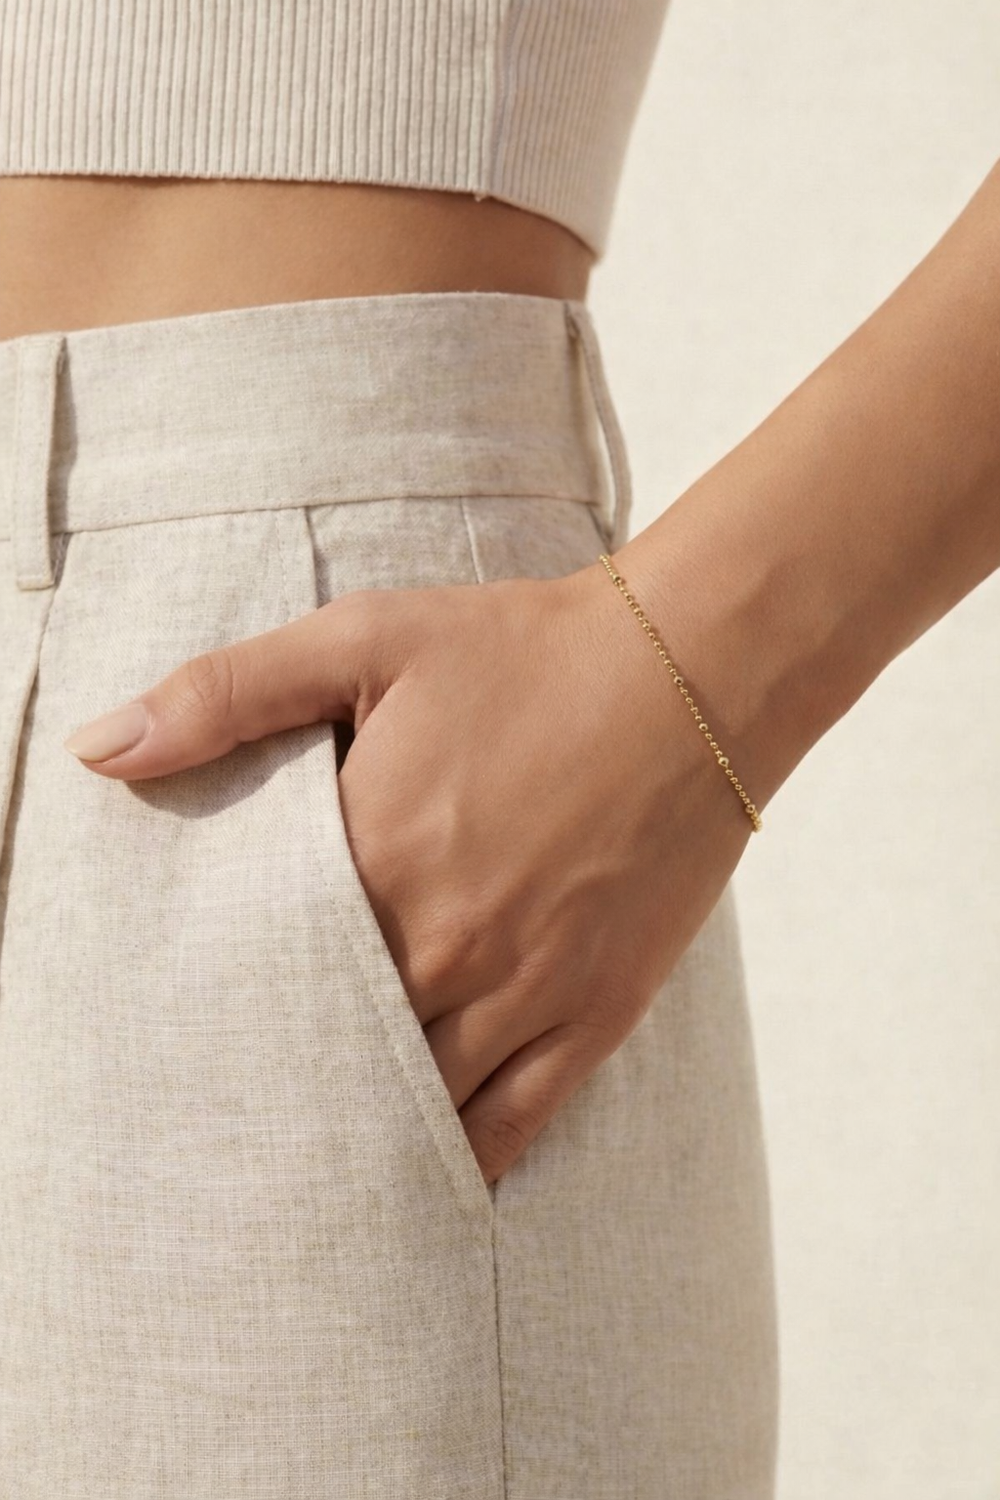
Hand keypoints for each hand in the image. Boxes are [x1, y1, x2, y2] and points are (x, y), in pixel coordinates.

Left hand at [62, 559, 752, 1183]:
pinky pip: (515, 1121)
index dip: (219, 1013)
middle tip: (230, 1115)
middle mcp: (442, 943)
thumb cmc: (525, 648)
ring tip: (304, 1170)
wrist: (691, 670)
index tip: (182, 1038)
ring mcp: (524, 989)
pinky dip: (461, 1160)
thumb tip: (102, 748)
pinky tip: (423, 1181)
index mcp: (374, 858)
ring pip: (414, 1103)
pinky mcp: (595, 1011)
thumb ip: (228, 694)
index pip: (261, 973)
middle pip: (331, 1054)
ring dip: (358, 1135)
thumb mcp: (366, 639)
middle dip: (280, 1084)